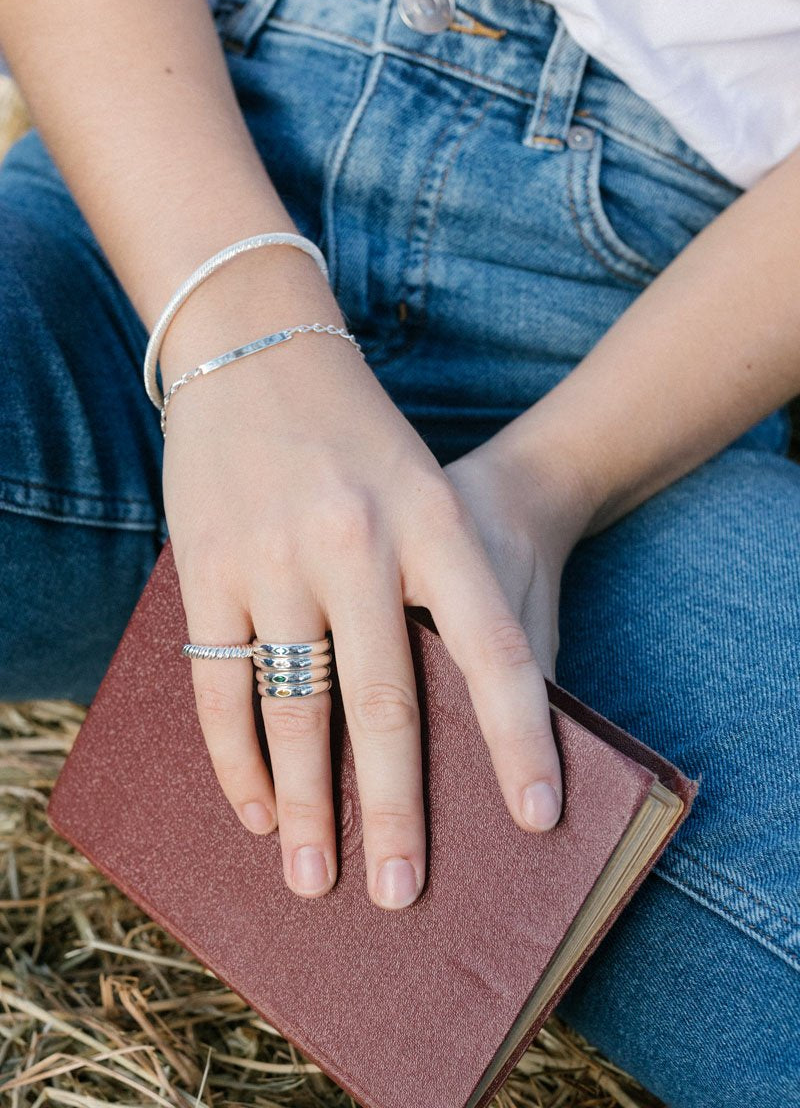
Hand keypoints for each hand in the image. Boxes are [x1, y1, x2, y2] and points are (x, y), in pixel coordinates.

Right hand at [162, 254, 567, 909]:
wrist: (258, 347)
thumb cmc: (363, 436)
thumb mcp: (428, 492)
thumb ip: (447, 594)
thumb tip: (458, 720)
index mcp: (434, 521)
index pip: (493, 649)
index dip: (518, 740)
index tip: (536, 818)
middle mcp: (357, 543)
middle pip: (385, 703)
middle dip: (396, 811)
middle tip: (402, 893)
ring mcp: (275, 556)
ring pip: (295, 709)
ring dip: (305, 804)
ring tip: (315, 874)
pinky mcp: (207, 566)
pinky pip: (221, 684)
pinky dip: (236, 757)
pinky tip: (253, 807)